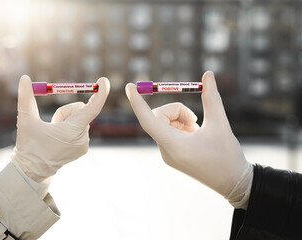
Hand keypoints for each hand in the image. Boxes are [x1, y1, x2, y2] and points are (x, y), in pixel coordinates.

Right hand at [12, 75, 109, 181]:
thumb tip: (24, 78)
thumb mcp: (25, 120)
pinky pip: (80, 127)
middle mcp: (82, 139)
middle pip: (81, 111)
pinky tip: (58, 138)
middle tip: (52, 122)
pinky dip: (70, 127)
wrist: (32, 170)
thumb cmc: (28, 145)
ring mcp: (84, 145)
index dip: (100, 93)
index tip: (103, 80)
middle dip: (66, 110)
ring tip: (53, 132)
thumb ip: (25, 97)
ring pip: (80, 118)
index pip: (92, 109)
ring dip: (67, 119)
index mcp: (71, 132)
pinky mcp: (83, 148)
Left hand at [125, 71, 251, 204]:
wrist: (233, 183)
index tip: (129, 86)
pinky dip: (179, 126)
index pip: (148, 120)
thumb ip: (211, 97)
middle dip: (175, 111)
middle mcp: (166, 151)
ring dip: (179, 118)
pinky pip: (167, 132)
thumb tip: (208, 75)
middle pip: (158, 118)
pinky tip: (195, 134)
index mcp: (174, 145)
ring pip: (163, 124)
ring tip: (198, 128)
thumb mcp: (220, 124)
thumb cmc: (228, 155)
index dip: (137, 102)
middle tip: (195, 118)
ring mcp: (167, 155)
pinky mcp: (172, 156)